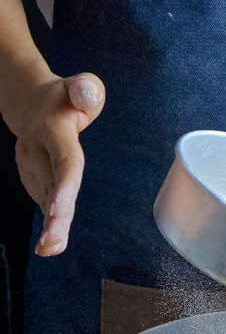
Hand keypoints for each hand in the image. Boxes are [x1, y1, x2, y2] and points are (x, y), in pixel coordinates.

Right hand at [12, 72, 104, 255]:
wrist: (32, 104)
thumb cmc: (66, 96)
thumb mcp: (82, 85)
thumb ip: (88, 88)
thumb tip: (87, 95)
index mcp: (52, 128)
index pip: (63, 158)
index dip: (63, 183)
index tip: (58, 208)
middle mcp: (36, 149)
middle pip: (52, 185)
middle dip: (54, 215)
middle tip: (54, 242)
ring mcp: (30, 164)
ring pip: (45, 198)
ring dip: (52, 225)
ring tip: (54, 249)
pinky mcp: (32, 177)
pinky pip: (44, 200)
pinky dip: (50, 222)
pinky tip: (52, 245)